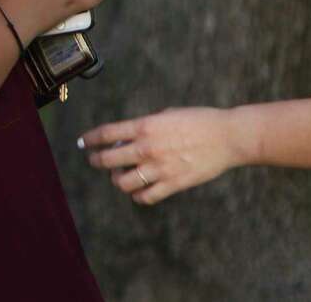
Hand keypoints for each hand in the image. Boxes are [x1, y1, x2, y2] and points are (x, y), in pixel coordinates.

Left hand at [79, 107, 247, 204]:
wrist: (227, 137)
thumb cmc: (199, 121)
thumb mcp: (168, 114)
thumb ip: (146, 125)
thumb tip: (128, 136)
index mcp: (145, 126)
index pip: (107, 133)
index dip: (90, 139)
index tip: (82, 143)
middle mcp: (147, 147)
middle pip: (108, 160)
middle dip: (97, 161)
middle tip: (95, 160)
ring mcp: (159, 168)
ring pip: (122, 182)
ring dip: (116, 180)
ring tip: (119, 176)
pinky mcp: (172, 184)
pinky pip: (145, 197)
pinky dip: (137, 195)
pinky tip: (138, 190)